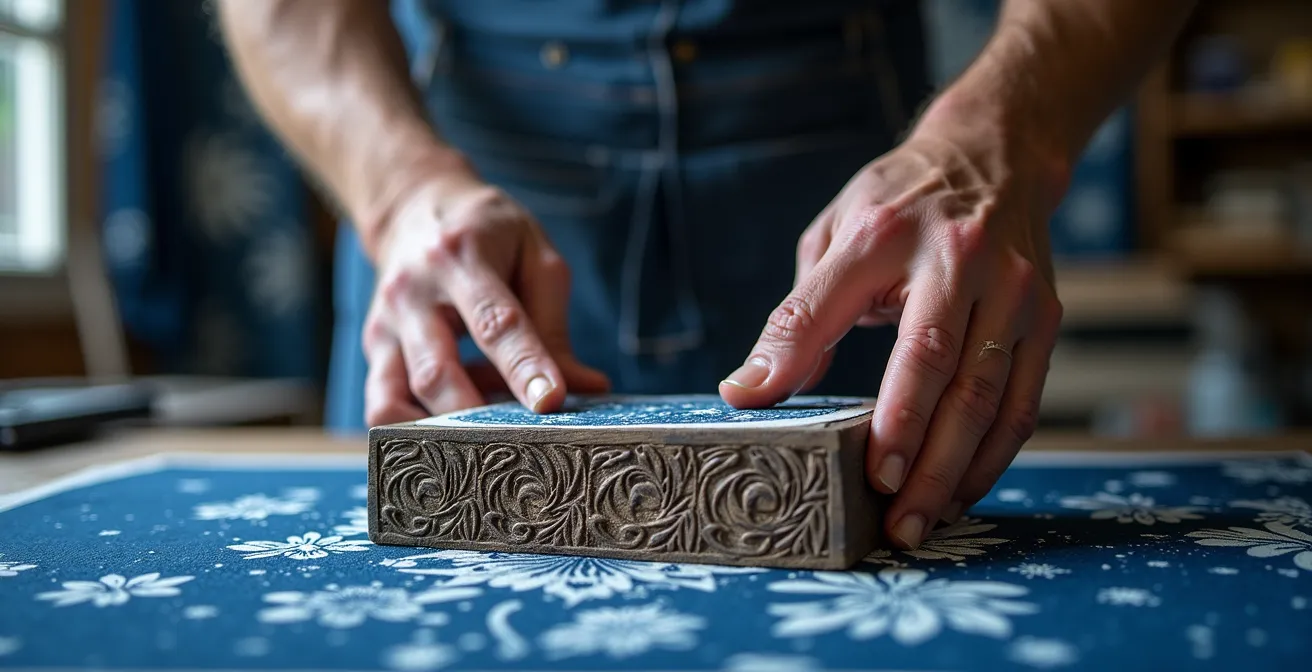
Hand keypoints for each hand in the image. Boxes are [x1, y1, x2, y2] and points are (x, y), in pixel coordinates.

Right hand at [362, 165, 609, 425]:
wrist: (415, 205)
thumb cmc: (488, 233)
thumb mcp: (534, 255)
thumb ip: (554, 323)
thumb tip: (585, 388)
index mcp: (462, 257)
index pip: (495, 322)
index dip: (523, 367)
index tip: (551, 403)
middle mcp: (413, 292)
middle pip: (438, 372)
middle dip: (477, 418)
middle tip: (520, 447)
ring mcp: (385, 324)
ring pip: (396, 398)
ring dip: (439, 433)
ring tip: (485, 446)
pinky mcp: (374, 348)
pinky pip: (381, 404)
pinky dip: (412, 431)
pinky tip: (450, 433)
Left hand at [719, 131, 1063, 549]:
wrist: (994, 153)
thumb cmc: (898, 204)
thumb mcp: (832, 238)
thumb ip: (797, 317)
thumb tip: (749, 393)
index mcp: (885, 233)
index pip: (840, 308)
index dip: (819, 369)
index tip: (827, 450)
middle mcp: (960, 259)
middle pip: (940, 370)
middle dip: (915, 453)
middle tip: (888, 517)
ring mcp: (1014, 290)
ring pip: (989, 397)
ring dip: (954, 471)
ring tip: (919, 523)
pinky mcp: (1045, 318)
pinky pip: (1023, 403)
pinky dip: (992, 456)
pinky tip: (961, 492)